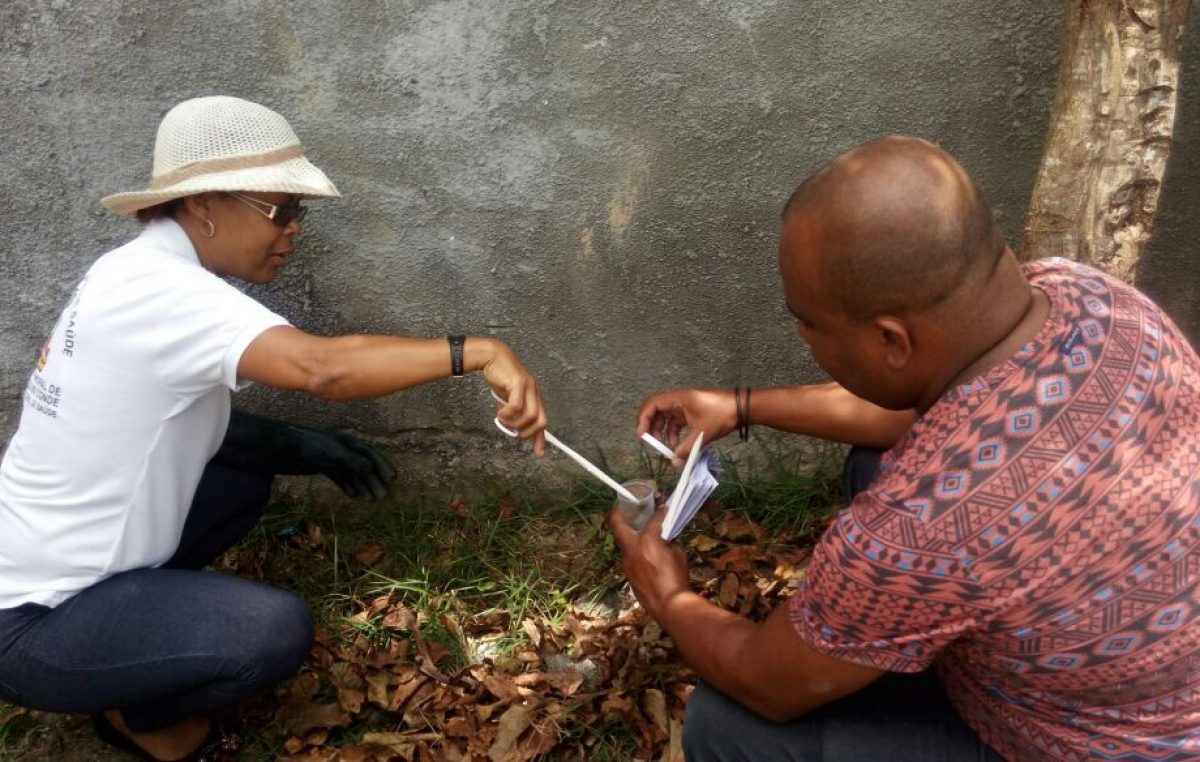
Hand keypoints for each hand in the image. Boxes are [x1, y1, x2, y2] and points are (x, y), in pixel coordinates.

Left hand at [218, 410, 396, 498]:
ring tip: (371, 500)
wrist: (279, 448)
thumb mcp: (330, 454)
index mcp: (346, 442)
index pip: (370, 453)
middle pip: (363, 465)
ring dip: (363, 485)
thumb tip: (369, 468)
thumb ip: (349, 461)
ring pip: (353, 473)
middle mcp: (342, 449)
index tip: (392, 479)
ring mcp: (332, 457)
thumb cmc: (305, 447)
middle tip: (382, 496)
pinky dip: (348, 485)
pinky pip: (340, 476)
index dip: (382, 466)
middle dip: (374, 480)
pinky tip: (355, 496)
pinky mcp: (321, 466)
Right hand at [478, 340, 547, 455]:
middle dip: (526, 432)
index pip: (542, 420)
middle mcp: (535, 393)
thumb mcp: (509, 398)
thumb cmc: (500, 378)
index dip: (541, 438)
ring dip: (514, 424)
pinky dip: (507, 414)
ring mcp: (529, 387)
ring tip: (503, 420)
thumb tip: (513, 428)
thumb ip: (515, 411)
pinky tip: (499, 412)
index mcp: (535, 397)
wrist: (492, 357)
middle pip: (541, 421)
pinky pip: (516, 406)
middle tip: (512, 433)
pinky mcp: (518, 383)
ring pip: (529, 416)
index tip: (539, 453)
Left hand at [608, 504, 690, 619]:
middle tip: (624, 507)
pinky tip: (647, 558)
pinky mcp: (628, 575)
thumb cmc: (677, 578)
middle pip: (617, 525)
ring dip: (631, 537)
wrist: (670, 605)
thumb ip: (669, 542)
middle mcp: (632, 549)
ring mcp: (627, 563)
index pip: (654, 519)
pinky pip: (631, 559)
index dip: (660, 512)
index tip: (663, 508)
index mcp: (647, 540)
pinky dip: (637, 554)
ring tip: (642, 536)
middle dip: (618, 513)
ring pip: (624, 544)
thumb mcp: (678, 554)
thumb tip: (665, 537)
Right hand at [637, 388, 737, 461]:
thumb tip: (674, 463)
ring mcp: (686, 405)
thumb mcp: (702, 434)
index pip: (652, 404)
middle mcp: (679, 400)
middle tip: (650, 441)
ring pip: (666, 416)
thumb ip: (686, 449)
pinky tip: (677, 444)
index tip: (642, 435)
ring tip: (665, 445)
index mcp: (679, 399)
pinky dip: (674, 431)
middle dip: (651, 425)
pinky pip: (676, 420)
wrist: (742, 408)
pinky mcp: (692, 411)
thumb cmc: (721, 415)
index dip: (643, 418)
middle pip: (657, 410)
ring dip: (663, 430)